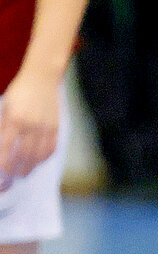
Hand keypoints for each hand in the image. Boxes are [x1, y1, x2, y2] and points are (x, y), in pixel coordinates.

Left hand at [0, 72, 60, 187]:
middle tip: (12, 176)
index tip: (1, 170)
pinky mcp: (56, 127)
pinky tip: (39, 161)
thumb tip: (2, 144)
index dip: (3, 162)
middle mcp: (31, 125)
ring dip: (31, 166)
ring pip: (39, 154)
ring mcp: (45, 127)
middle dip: (17, 168)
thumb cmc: (20, 90)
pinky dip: (45, 157)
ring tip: (25, 173)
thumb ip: (4, 125)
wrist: (42, 77)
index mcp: (15, 119)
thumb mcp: (6, 104)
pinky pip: (52, 147)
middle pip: (24, 154)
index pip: (7, 147)